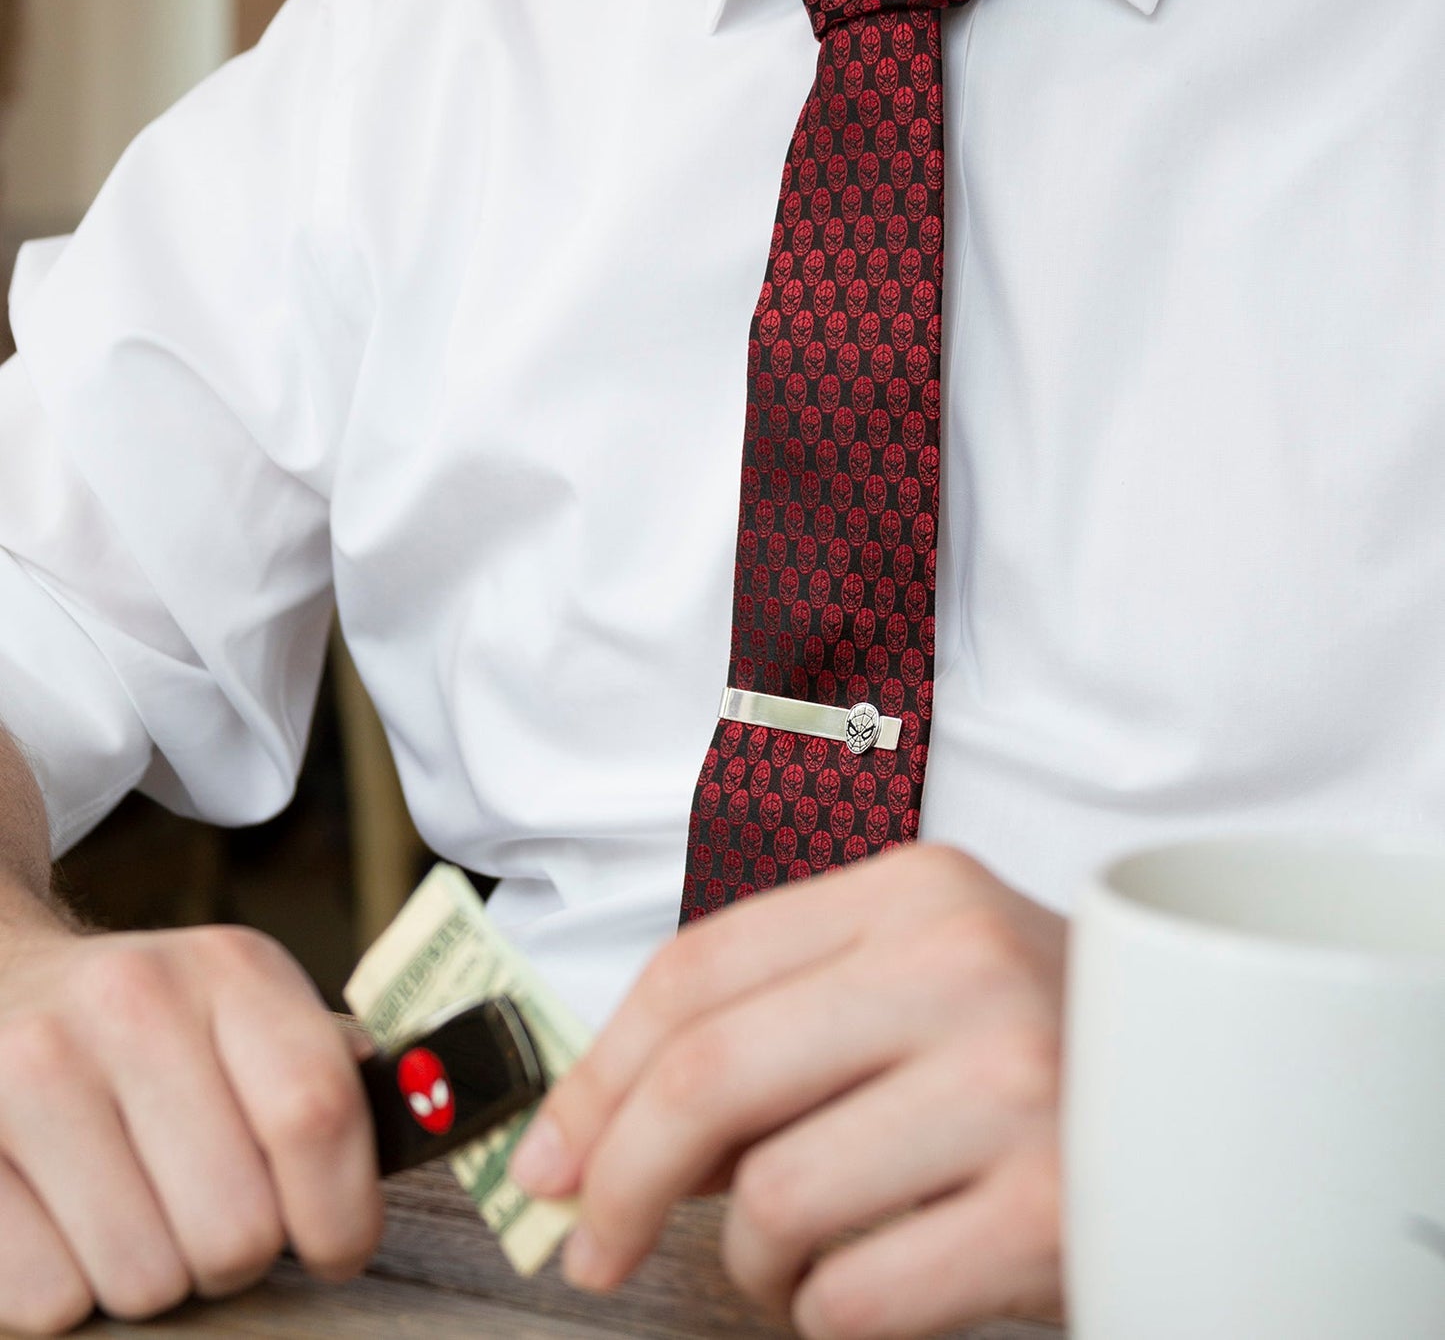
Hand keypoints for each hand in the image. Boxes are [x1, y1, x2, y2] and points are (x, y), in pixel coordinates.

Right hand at [0, 921, 382, 1333]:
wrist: (2, 981)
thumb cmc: (154, 1019)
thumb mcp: (248, 1003)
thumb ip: (329, 1063)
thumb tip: (426, 1116)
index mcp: (231, 970)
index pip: (316, 1114)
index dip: (343, 1213)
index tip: (339, 1249)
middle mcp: (132, 1004)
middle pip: (237, 1225)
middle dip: (243, 1254)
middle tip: (220, 1220)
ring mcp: (31, 1071)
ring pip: (145, 1279)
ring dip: (157, 1277)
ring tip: (146, 1213)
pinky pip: (46, 1300)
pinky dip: (70, 1292)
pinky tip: (73, 1222)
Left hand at [509, 844, 1066, 1338]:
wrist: (1216, 1094)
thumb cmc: (1034, 1042)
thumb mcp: (911, 986)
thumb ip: (776, 1029)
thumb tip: (607, 1136)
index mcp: (910, 891)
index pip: (697, 970)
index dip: (597, 1072)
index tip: (552, 1156)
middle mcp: (959, 965)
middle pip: (709, 1073)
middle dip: (620, 1177)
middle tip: (592, 1243)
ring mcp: (1012, 1082)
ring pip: (777, 1201)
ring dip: (758, 1257)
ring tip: (803, 1250)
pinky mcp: (1050, 1208)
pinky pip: (855, 1294)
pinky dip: (831, 1309)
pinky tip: (877, 1278)